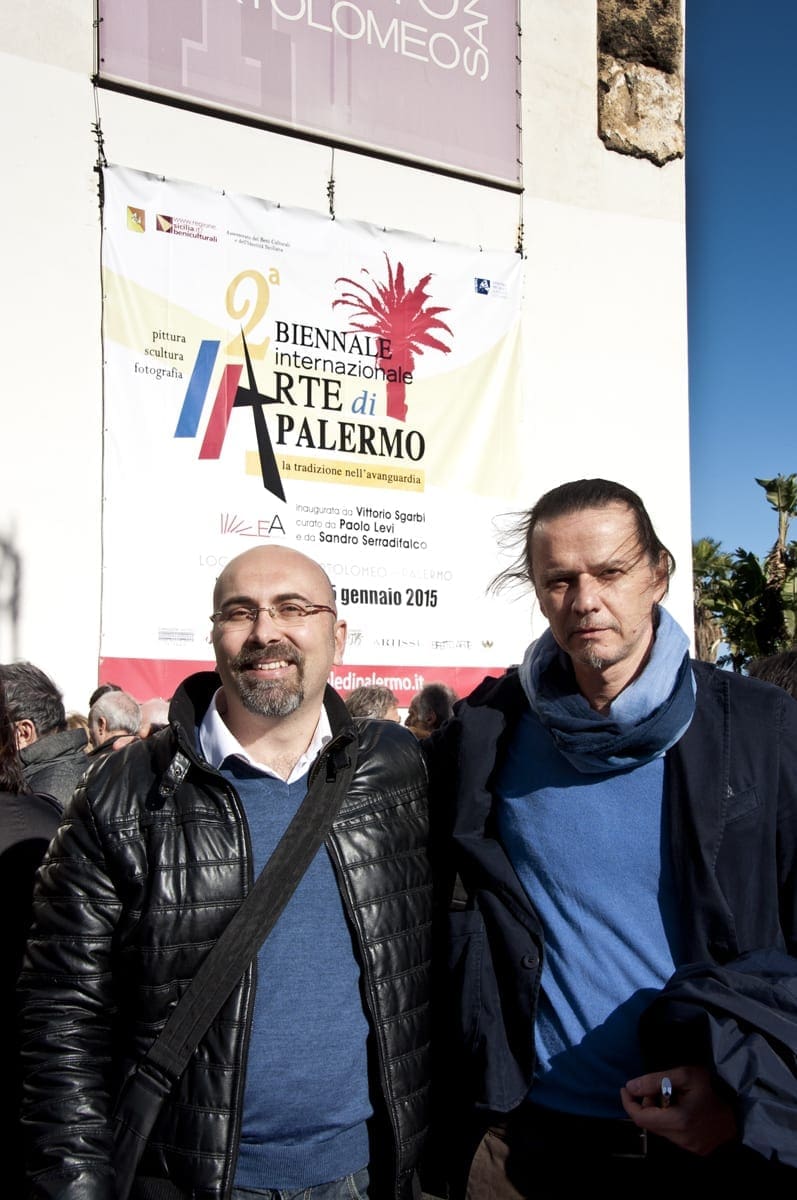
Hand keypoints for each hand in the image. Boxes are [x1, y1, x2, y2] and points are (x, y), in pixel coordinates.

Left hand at [620, 1064, 736, 1155]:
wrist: (743, 1105)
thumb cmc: (714, 1085)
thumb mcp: (684, 1074)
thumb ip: (654, 1081)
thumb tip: (630, 1087)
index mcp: (678, 1121)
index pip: (641, 1118)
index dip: (629, 1103)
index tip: (625, 1088)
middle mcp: (683, 1139)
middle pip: (650, 1124)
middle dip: (646, 1105)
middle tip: (655, 1088)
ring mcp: (691, 1148)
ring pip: (661, 1130)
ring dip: (658, 1113)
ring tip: (671, 1096)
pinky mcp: (697, 1150)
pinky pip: (673, 1136)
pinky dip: (669, 1121)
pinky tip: (680, 1108)